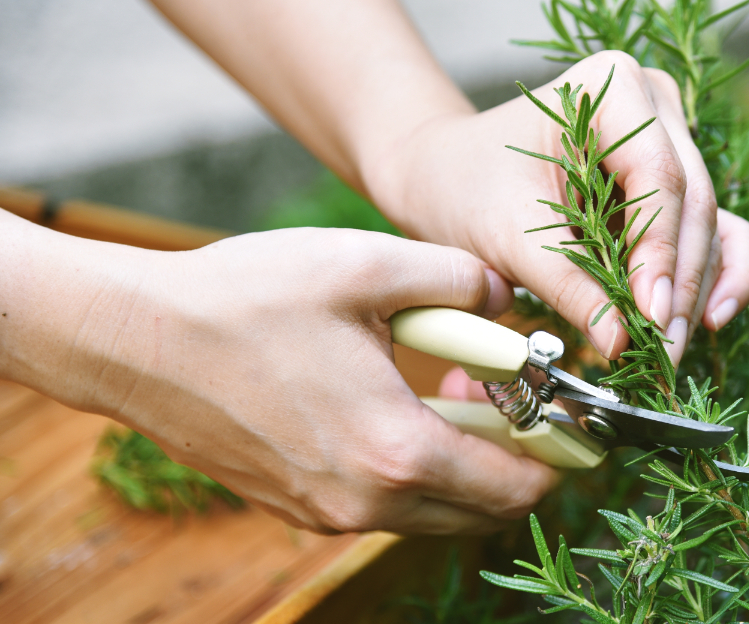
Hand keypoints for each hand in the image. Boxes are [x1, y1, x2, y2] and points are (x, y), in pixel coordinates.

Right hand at [1, 220, 556, 534]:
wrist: (136, 342)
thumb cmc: (245, 298)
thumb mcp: (368, 267)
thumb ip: (459, 280)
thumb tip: (506, 296)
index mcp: (396, 450)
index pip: (516, 484)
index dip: (560, 455)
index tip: (573, 421)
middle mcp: (367, 502)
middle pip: (483, 509)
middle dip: (515, 459)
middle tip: (513, 395)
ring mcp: (329, 513)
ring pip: (436, 510)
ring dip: (464, 462)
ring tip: (455, 389)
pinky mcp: (299, 508)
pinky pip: (387, 504)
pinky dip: (414, 468)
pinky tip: (399, 405)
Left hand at [368, 51, 748, 365]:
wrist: (446, 175)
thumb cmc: (467, 188)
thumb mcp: (508, 237)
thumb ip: (567, 286)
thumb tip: (620, 342)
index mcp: (612, 88)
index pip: (657, 176)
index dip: (661, 251)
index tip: (651, 316)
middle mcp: (655, 106)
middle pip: (692, 203)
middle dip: (679, 284)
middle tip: (663, 351)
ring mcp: (672, 143)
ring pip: (708, 224)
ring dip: (695, 292)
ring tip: (670, 351)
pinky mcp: (675, 186)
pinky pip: (716, 231)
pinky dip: (716, 277)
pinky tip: (708, 322)